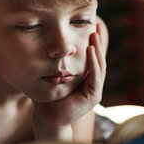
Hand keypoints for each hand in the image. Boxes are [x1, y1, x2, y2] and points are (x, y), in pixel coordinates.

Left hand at [33, 23, 106, 139]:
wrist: (48, 118)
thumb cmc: (46, 99)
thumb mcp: (50, 76)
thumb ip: (51, 64)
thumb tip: (43, 46)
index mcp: (85, 80)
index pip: (92, 58)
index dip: (93, 43)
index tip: (91, 27)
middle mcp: (93, 84)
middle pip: (98, 59)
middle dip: (98, 42)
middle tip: (96, 25)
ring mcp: (95, 91)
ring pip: (99, 65)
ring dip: (97, 48)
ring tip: (94, 33)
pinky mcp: (94, 96)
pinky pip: (95, 75)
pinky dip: (94, 62)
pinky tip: (91, 49)